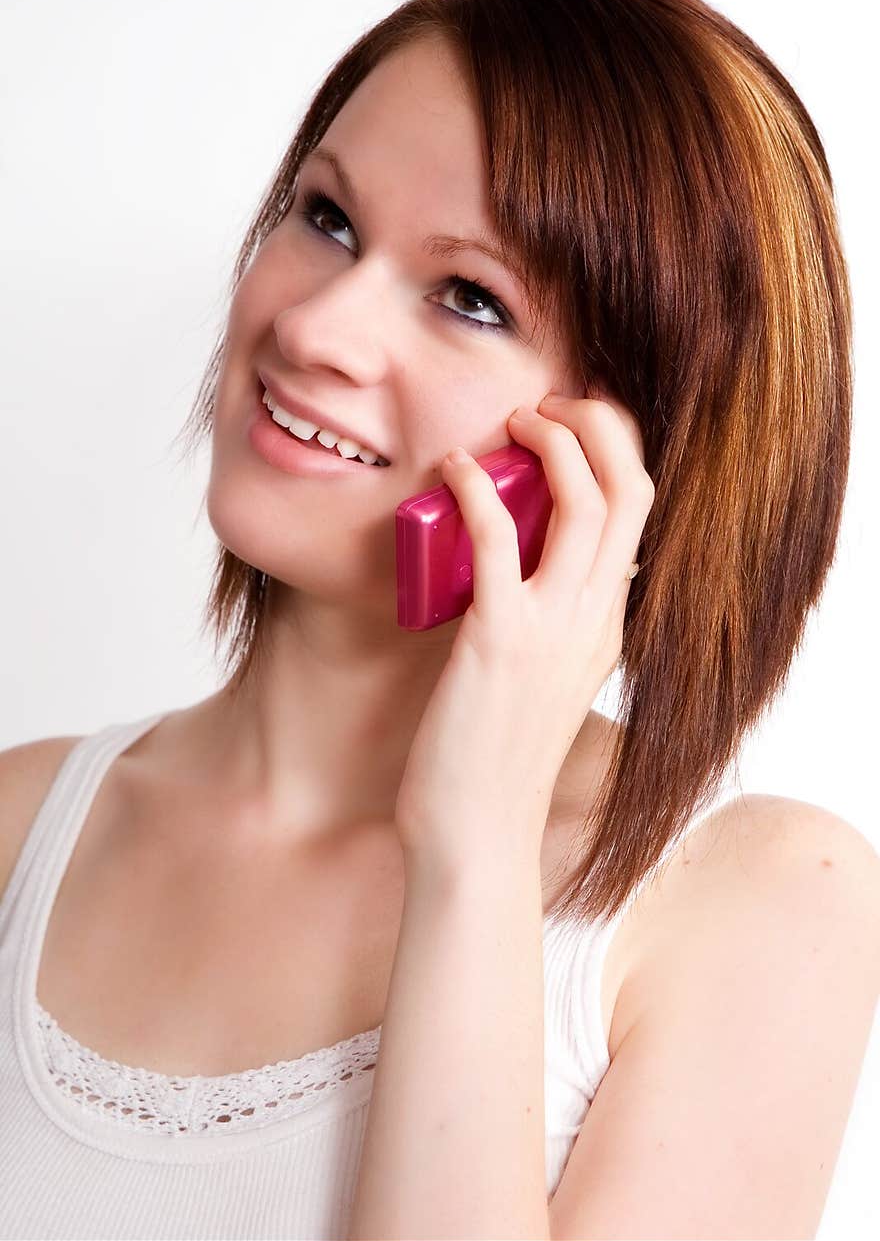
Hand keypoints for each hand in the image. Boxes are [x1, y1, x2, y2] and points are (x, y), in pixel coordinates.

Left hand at [393, 390, 655, 876]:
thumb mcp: (544, 682)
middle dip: (595, 425)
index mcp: (607, 625)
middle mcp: (596, 619)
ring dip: (552, 441)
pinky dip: (476, 488)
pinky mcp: (500, 641)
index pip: (639, 512)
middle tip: (543, 407)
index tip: (566, 425)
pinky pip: (499, 539)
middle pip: (631, 490)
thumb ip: (553, 626)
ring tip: (512, 422)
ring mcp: (554, 629)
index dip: (612, 450)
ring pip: (588, 501)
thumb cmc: (493, 759)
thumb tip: (534, 575)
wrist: (476, 834)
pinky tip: (450, 470)